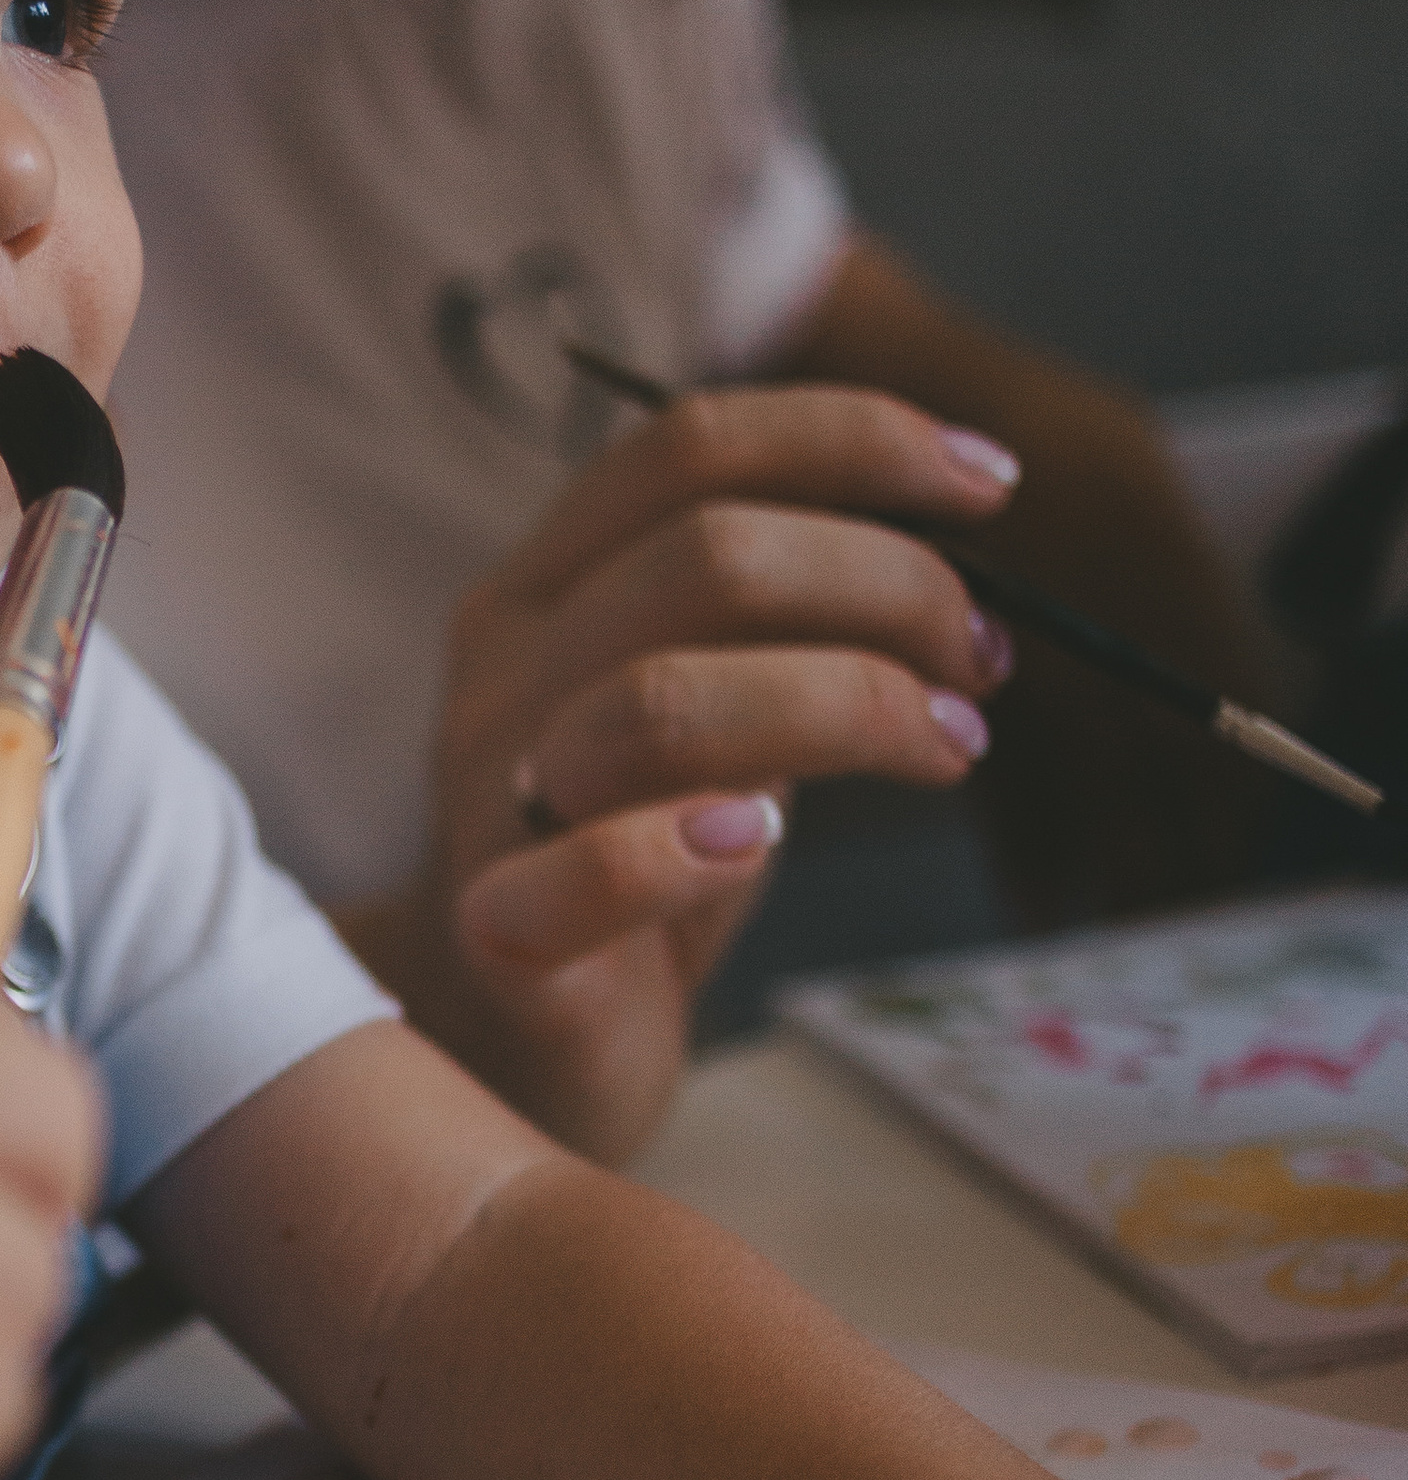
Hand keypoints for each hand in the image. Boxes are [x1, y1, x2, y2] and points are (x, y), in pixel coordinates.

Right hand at [355, 383, 1022, 1164]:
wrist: (493, 1039)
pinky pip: (581, 874)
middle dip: (888, 584)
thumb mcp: (704, 715)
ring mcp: (490, 803)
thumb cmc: (629, 862)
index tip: (988, 485)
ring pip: (662, 701)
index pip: (690, 448)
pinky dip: (685, 848)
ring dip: (844, 702)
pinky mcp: (502, 938)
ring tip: (943, 747)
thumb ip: (777, 632)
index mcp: (546, 587)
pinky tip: (761, 840)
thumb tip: (961, 577)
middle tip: (983, 660)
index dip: (853, 440)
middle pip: (706, 556)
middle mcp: (506, 672)